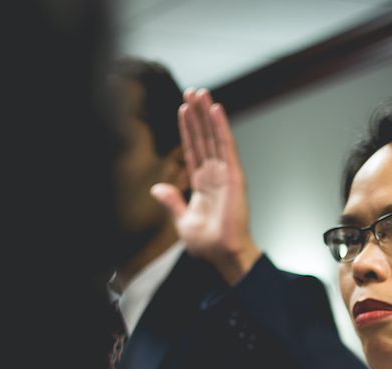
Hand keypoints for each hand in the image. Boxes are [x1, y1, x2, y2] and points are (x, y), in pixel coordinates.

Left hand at [150, 88, 259, 284]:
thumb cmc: (209, 245)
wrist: (224, 254)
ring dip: (207, 114)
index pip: (193, 150)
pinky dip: (221, 127)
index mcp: (203, 185)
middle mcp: (215, 176)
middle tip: (192, 91)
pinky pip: (227, 147)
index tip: (182, 110)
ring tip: (200, 93)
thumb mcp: (182, 222)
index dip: (187, 130)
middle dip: (197, 115)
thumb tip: (157, 189)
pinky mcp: (234, 176)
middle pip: (204, 138)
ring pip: (215, 137)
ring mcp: (225, 175)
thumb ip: (172, 203)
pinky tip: (215, 110)